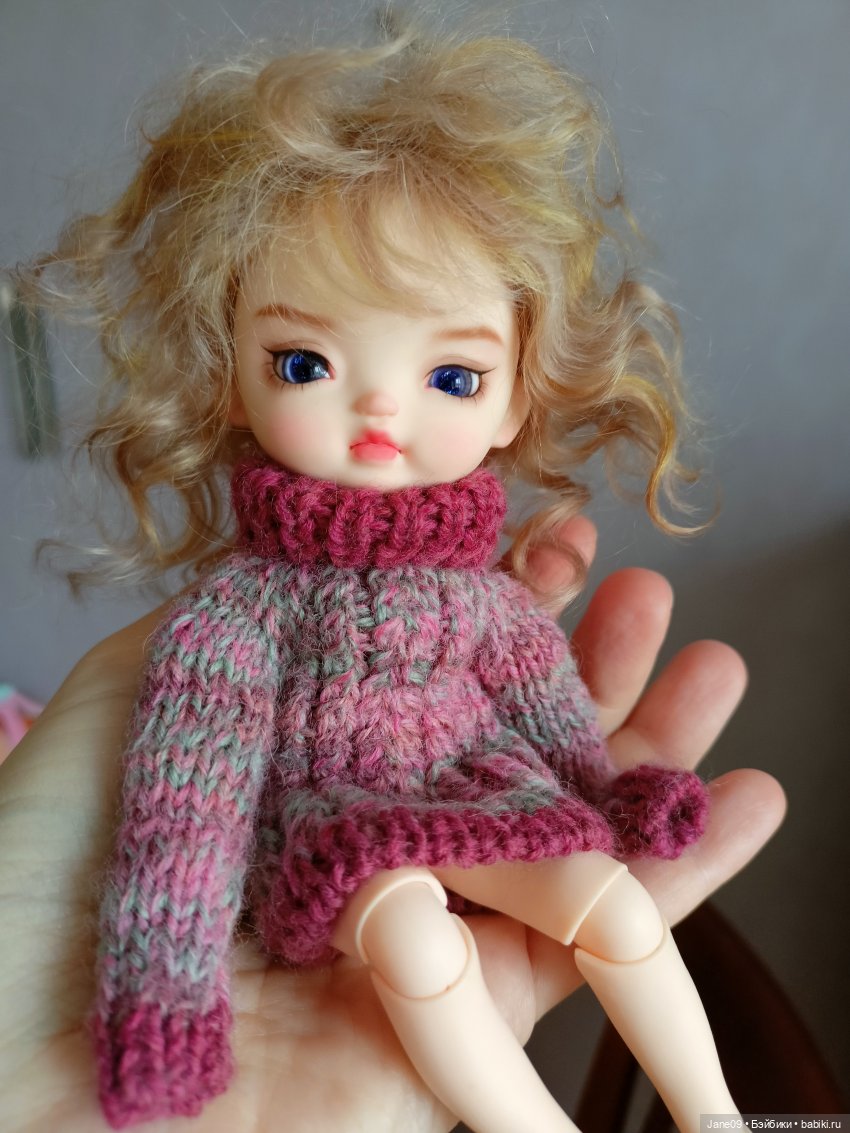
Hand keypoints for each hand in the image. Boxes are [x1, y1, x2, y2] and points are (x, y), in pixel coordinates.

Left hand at [0, 519, 784, 1132]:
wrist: (14, 1062)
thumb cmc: (41, 870)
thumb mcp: (142, 698)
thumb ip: (233, 625)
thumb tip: (319, 551)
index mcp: (309, 759)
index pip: (430, 664)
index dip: (496, 599)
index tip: (559, 534)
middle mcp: (373, 833)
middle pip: (507, 742)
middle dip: (589, 664)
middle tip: (651, 597)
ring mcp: (418, 927)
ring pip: (564, 834)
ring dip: (649, 751)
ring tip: (715, 668)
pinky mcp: (455, 1024)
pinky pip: (585, 953)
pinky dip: (675, 883)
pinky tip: (740, 803)